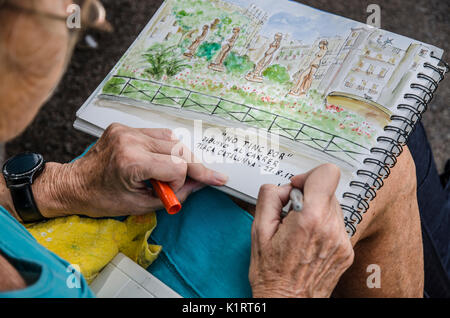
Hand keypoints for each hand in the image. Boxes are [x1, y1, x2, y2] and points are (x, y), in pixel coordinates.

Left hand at [34, 123, 227, 217]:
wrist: (73, 185)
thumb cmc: (102, 200)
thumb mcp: (141, 204)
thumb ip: (175, 194)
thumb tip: (200, 184)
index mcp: (132, 162)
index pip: (178, 167)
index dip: (182, 182)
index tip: (184, 190)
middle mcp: (131, 140)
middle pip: (180, 148)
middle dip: (191, 166)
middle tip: (206, 177)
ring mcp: (127, 131)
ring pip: (172, 138)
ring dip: (180, 154)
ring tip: (176, 172)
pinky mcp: (124, 127)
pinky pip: (157, 134)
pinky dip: (166, 146)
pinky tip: (163, 159)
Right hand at [249, 164, 353, 297]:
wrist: (288, 303)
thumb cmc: (272, 273)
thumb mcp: (259, 230)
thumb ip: (270, 197)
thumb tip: (283, 187)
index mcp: (309, 219)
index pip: (327, 173)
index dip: (308, 175)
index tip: (296, 187)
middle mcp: (331, 228)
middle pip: (326, 190)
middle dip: (306, 196)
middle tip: (290, 215)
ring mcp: (343, 241)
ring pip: (332, 206)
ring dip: (315, 211)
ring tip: (298, 231)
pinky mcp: (347, 251)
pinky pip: (336, 224)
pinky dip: (322, 226)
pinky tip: (307, 242)